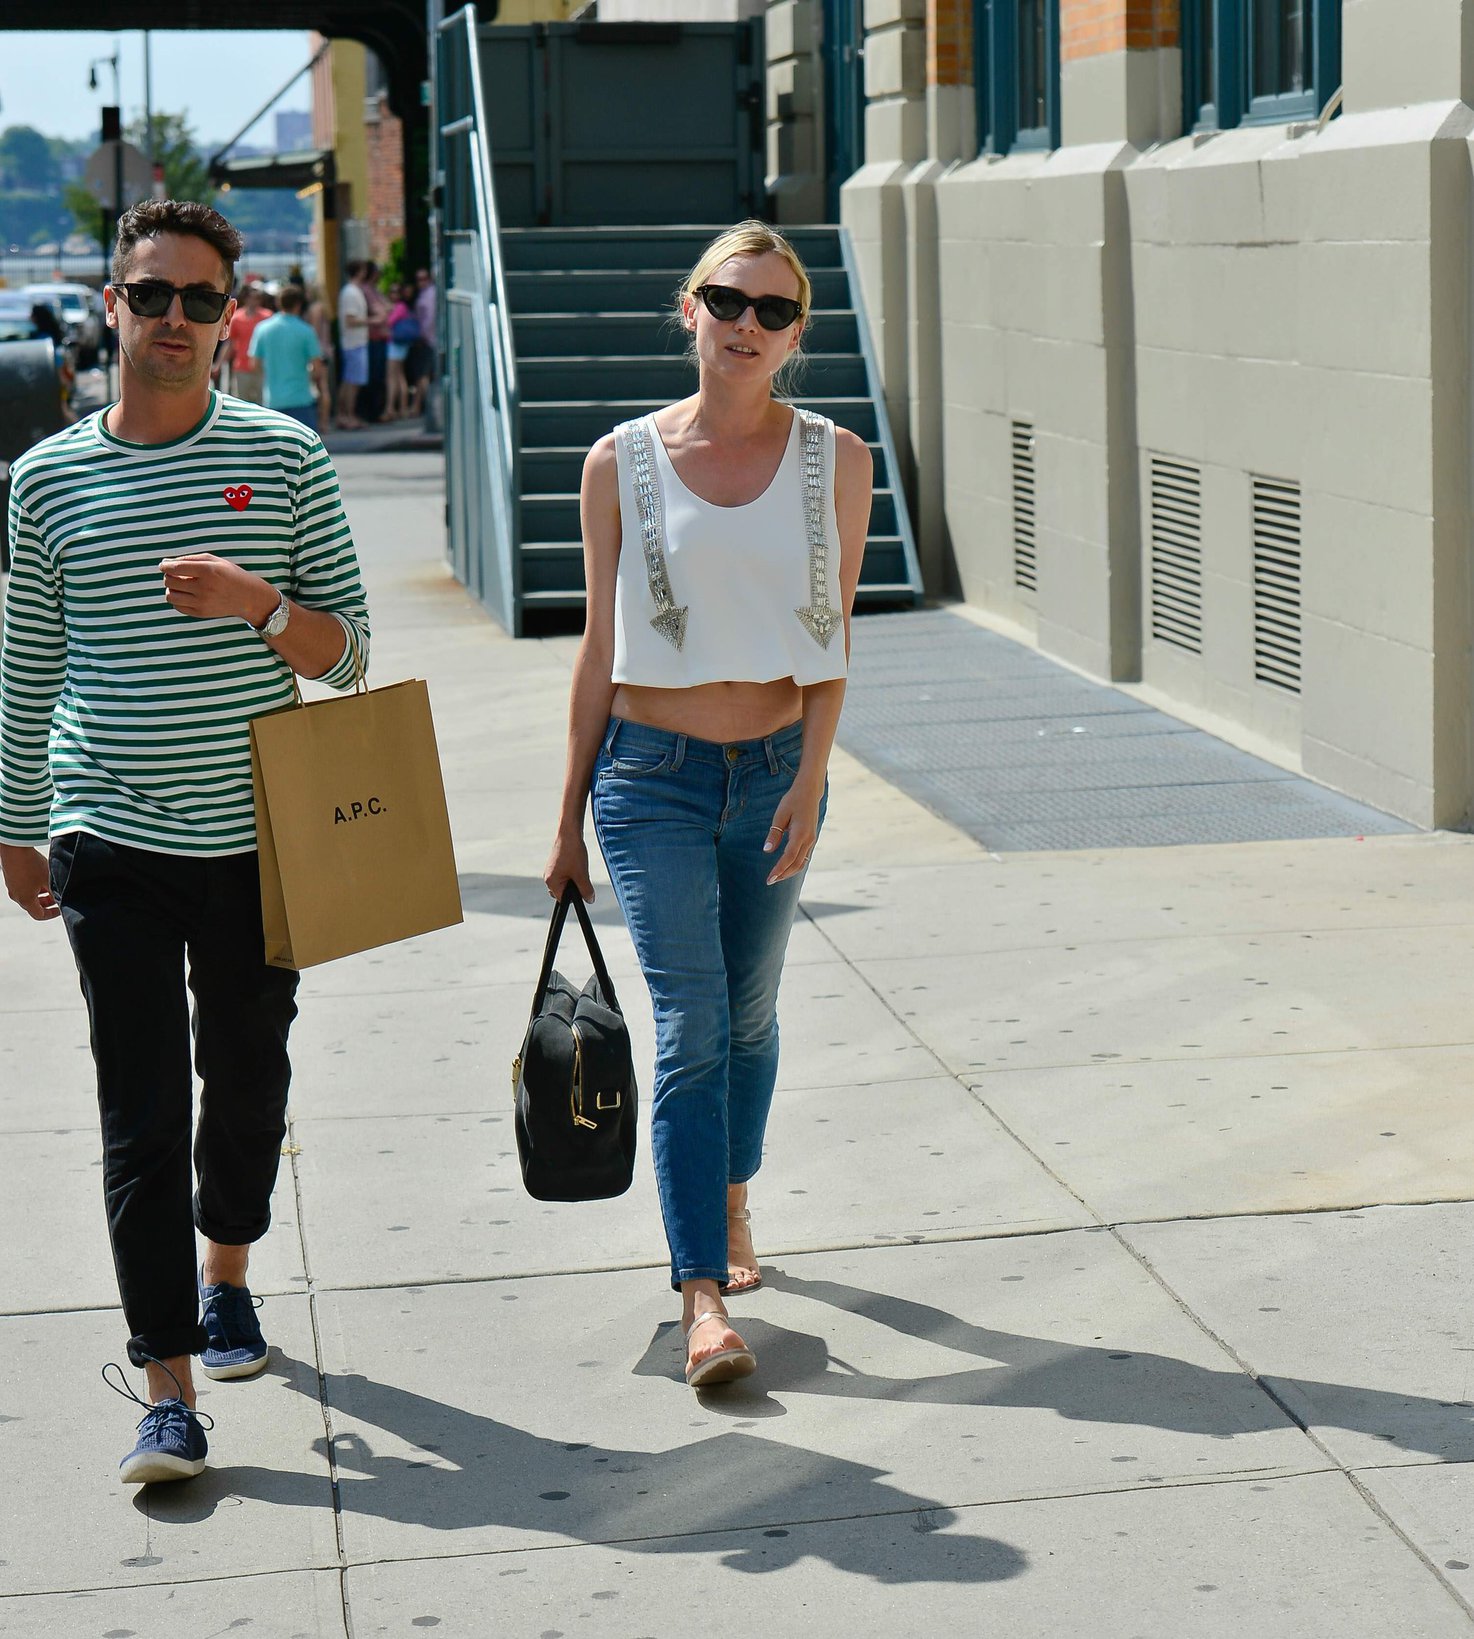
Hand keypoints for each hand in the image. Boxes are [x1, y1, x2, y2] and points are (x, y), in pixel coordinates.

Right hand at [0, 843, 59, 920]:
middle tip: (57, 896)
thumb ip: (56, 892)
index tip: (61, 908)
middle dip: (48, 903)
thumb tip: (65, 900)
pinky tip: (42, 876)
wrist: (14, 847)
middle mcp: (16, 896)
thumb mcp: (49, 880)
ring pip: (29, 896)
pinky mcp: (10, 878)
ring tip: (51, 885)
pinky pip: (23, 887)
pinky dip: (34, 887)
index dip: (52, 914)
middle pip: (34, 906)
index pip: (39, 915)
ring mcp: (12, 887)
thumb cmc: (33, 864)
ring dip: (41, 894)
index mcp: (25, 900)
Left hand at [159, 554, 277, 624]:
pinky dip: (177, 600)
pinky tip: (186, 595)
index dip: (165, 565)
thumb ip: (189, 559)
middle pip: (170, 581)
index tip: (164, 565)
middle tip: (176, 574)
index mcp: (207, 571)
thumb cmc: (229, 574)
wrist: (248, 597)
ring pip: (170, 595)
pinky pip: (177, 606)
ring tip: (180, 585)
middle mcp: (204, 588)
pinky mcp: (201, 613)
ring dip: (171, 588)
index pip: (175, 568)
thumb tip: (165, 564)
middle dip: (169, 576)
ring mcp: (202, 603)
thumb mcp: (213, 560)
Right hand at [544, 833, 593, 902]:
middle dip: (575, 887)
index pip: (563, 900)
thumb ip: (586, 890)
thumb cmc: (572, 852)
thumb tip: (590, 900)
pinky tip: (577, 863)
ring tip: (580, 867)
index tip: (584, 891)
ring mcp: (551, 870)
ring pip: (566, 882)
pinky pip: (565, 874)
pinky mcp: (556, 864)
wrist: (569, 832)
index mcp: (551, 882)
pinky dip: (573, 872)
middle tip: (582, 876)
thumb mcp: (582, 874)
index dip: (575, 897)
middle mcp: (548, 877)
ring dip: (575, 879)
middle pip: (564, 892)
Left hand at [763, 784, 820, 885]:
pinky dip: (794, 865)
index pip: (789, 857)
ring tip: (776, 877)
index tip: (769, 879)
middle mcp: (809, 840)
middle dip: (783, 874)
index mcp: (801, 833)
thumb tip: (767, 850)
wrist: (810, 792)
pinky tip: (785, 868)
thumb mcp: (780, 815)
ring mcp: (812, 841)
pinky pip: (804, 858)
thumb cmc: (793, 801)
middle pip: (796, 864)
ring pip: (801, 863)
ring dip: (789, 872)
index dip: (779, 869)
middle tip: (769, 881)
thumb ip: (774, 833)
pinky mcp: (811, 840)